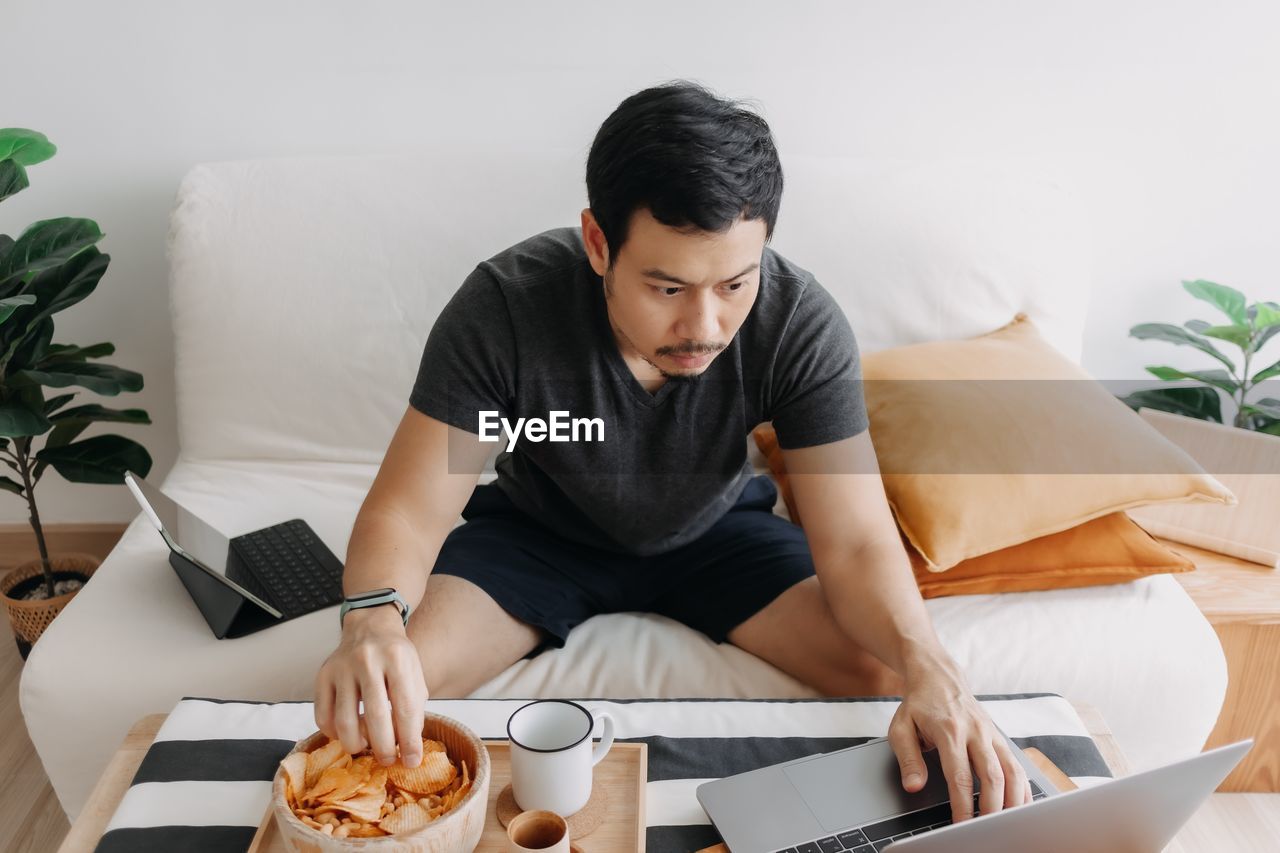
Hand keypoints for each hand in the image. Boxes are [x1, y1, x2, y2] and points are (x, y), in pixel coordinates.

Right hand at [314, 604, 426, 767]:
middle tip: (388, 761)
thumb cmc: (396, 657)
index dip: (410, 740)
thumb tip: (409, 748)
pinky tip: (347, 733)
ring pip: (344, 721)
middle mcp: (367, 660)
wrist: (370, 628)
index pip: (406, 708)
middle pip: (375, 717)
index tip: (412, 761)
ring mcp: (341, 668)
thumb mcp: (414, 674)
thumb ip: (414, 707)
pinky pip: (323, 716)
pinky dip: (334, 734)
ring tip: (366, 748)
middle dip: (384, 748)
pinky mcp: (322, 676)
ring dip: (357, 744)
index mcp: (397, 658)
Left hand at [887, 655, 1033, 823]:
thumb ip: (907, 758)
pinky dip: (1022, 786)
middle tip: (986, 829)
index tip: (962, 824)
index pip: (959, 775)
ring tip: (1008, 823)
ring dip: (1012, 799)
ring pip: (1011, 770)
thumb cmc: (918, 704)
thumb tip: (913, 786)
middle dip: (991, 807)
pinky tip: (1020, 804)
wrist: (938, 676)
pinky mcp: (999, 736)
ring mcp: (991, 733)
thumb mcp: (901, 727)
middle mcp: (975, 731)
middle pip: (991, 775)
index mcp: (949, 730)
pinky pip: (1017, 764)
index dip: (962, 803)